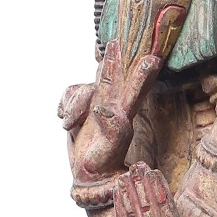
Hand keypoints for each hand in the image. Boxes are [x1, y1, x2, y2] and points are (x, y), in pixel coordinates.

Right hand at [60, 42, 161, 184]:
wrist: (88, 174)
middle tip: (115, 42)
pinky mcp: (81, 108)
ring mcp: (96, 105)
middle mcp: (112, 105)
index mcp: (125, 114)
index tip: (152, 60)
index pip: (135, 90)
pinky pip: (70, 95)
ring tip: (67, 125)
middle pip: (112, 77)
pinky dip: (64, 107)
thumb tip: (103, 107)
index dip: (142, 74)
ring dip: (72, 105)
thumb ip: (111, 127)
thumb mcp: (109, 148)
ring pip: (83, 88)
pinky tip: (65, 122)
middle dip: (113, 61)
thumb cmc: (103, 164)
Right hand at [112, 164, 196, 216]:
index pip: (167, 211)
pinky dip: (123, 210)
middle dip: (146, 186)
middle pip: (153, 207)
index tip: (154, 173)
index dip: (160, 191)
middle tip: (139, 164)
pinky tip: (119, 194)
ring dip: (134, 194)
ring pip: (139, 214)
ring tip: (127, 174)